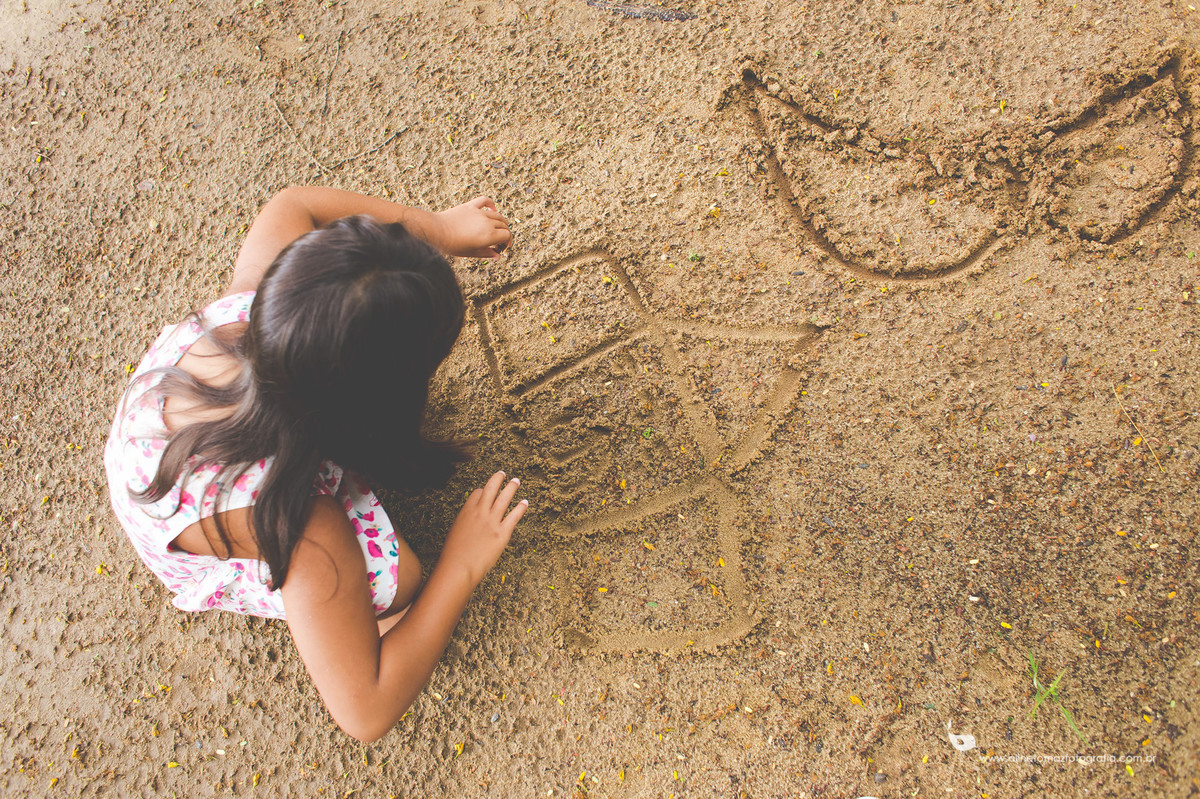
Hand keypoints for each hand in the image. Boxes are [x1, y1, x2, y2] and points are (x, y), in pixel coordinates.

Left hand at [432, 197, 511, 257]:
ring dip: (500, 222)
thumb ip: (487, 253)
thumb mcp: (471, 253)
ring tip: (497, 229)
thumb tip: (497, 256)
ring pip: (498, 215)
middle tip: (498, 241)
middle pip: (504, 225)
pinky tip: (492, 209)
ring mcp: (479, 213)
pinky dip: (491, 204)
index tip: (501, 247)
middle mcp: (487, 222)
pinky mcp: (471, 206)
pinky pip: (485, 200)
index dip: (507, 242)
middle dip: (505, 234)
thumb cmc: (452, 245)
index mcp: (489, 235)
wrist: (437, 231)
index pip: (507, 236)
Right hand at [439, 471, 526, 585]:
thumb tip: (471, 522)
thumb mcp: (455, 533)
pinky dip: (521, 508)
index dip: (482, 491)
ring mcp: (492, 521)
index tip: (486, 491)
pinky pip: (514, 516)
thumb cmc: (454, 554)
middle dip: (497, 479)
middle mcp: (480, 512)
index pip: (477, 493)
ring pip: (504, 498)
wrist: (459, 566)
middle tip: (503, 473)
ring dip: (511, 488)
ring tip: (516, 481)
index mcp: (466, 511)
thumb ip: (465, 524)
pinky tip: (525, 502)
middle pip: (490, 489)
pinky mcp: (502, 533)